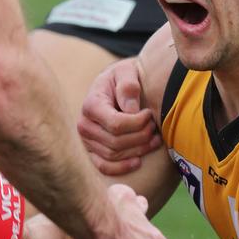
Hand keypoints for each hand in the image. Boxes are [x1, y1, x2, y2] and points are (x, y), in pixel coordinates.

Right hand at [78, 57, 161, 174]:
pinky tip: (138, 161)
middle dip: (141, 136)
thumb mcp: (126, 72)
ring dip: (138, 150)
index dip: (138, 123)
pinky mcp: (92, 152)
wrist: (114, 87)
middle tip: (154, 126)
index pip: (116, 124)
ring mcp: (86, 141)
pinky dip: (122, 167)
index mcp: (91, 105)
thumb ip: (128, 85)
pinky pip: (104, 166)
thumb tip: (131, 110)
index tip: (149, 113)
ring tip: (154, 138)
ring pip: (114, 155)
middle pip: (117, 142)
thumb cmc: (122, 79)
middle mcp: (84, 125)